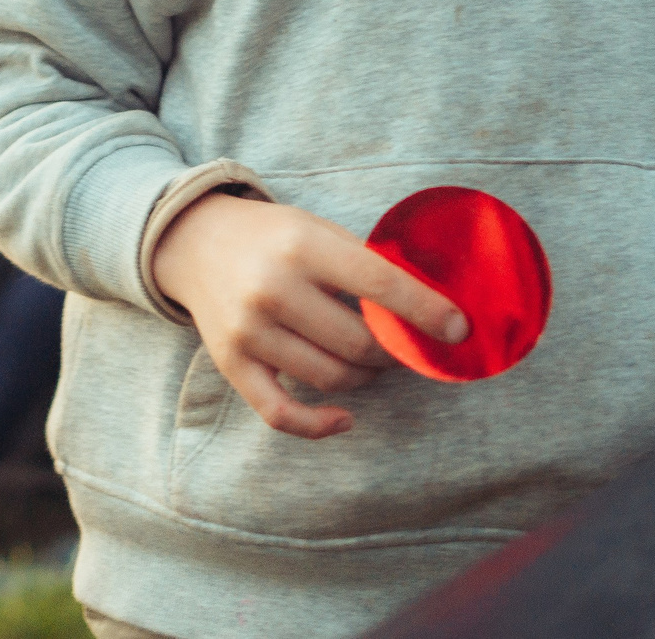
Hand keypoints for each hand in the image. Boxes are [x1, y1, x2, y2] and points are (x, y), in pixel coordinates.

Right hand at [149, 191, 464, 440]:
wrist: (195, 241)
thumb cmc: (273, 236)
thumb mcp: (318, 229)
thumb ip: (366, 264)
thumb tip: (433, 307)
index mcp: (303, 245)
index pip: (379, 285)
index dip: (426, 311)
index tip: (458, 329)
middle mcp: (272, 288)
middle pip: (360, 344)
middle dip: (395, 351)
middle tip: (404, 345)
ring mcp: (249, 331)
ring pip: (333, 378)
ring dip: (366, 376)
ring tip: (371, 359)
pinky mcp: (232, 364)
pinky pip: (282, 414)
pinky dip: (320, 425)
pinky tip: (345, 419)